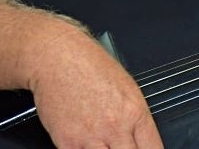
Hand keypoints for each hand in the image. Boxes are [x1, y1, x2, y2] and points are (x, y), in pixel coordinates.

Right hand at [28, 25, 163, 148]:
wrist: (58, 59)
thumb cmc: (90, 66)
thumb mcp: (127, 87)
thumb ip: (134, 118)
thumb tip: (139, 138)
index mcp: (134, 112)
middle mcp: (115, 127)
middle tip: (122, 146)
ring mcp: (92, 137)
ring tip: (104, 144)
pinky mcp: (68, 143)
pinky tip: (86, 144)